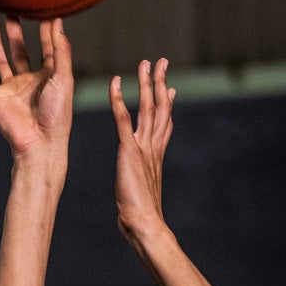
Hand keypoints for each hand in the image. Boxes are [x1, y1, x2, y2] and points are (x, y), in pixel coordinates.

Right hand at [0, 17, 73, 163]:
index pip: (48, 49)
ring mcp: (11, 88)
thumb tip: (59, 25)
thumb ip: (61, 52)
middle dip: (17, 33)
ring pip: (0, 59)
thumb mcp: (64, 78)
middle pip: (22, 51)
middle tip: (14, 11)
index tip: (46, 12)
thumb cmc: (57, 114)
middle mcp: (30, 81)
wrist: (38, 142)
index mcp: (50, 78)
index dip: (47, 32)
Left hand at [109, 58, 175, 235]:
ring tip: (146, 63)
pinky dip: (119, 101)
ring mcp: (143, 147)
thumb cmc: (141, 215)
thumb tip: (142, 180)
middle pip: (161, 108)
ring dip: (146, 84)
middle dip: (160, 83)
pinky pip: (123, 120)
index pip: (165, 123)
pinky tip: (116, 83)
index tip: (169, 87)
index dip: (167, 103)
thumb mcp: (142, 190)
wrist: (145, 223)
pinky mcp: (129, 151)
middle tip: (162, 62)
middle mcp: (153, 147)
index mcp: (156, 155)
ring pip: (148, 108)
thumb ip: (141, 180)